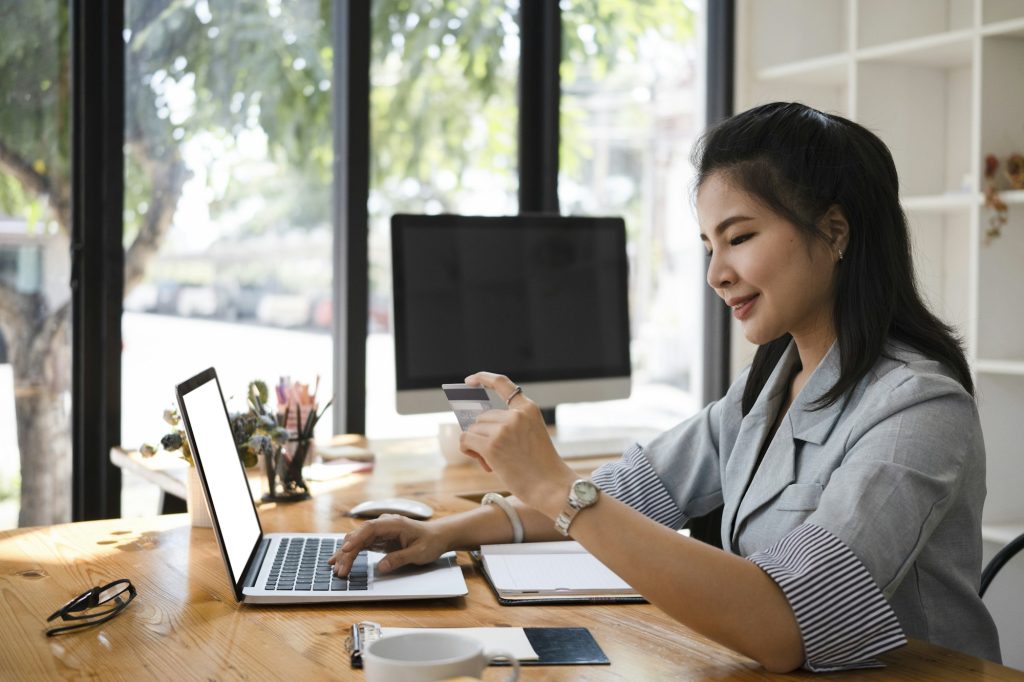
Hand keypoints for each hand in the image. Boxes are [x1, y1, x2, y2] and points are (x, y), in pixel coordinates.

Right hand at [328, 515, 449, 574]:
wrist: (437, 536)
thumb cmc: (430, 542)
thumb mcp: (418, 553)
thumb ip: (399, 558)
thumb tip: (381, 567)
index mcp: (394, 523)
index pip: (370, 529)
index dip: (356, 539)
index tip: (346, 550)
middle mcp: (384, 524)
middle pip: (359, 536)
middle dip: (347, 553)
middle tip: (340, 570)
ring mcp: (380, 531)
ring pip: (357, 540)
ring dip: (346, 554)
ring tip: (337, 569)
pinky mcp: (378, 538)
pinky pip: (361, 544)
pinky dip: (351, 553)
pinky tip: (340, 560)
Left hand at [461, 372, 575, 515]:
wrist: (552, 487)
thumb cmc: (541, 467)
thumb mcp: (530, 435)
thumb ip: (509, 425)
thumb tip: (473, 428)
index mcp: (528, 408)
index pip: (502, 383)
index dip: (482, 378)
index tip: (469, 382)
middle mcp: (515, 415)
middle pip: (482, 417)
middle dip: (483, 435)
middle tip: (495, 456)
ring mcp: (503, 429)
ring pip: (473, 430)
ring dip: (477, 446)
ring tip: (494, 463)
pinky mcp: (492, 445)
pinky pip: (466, 440)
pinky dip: (469, 450)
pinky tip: (484, 463)